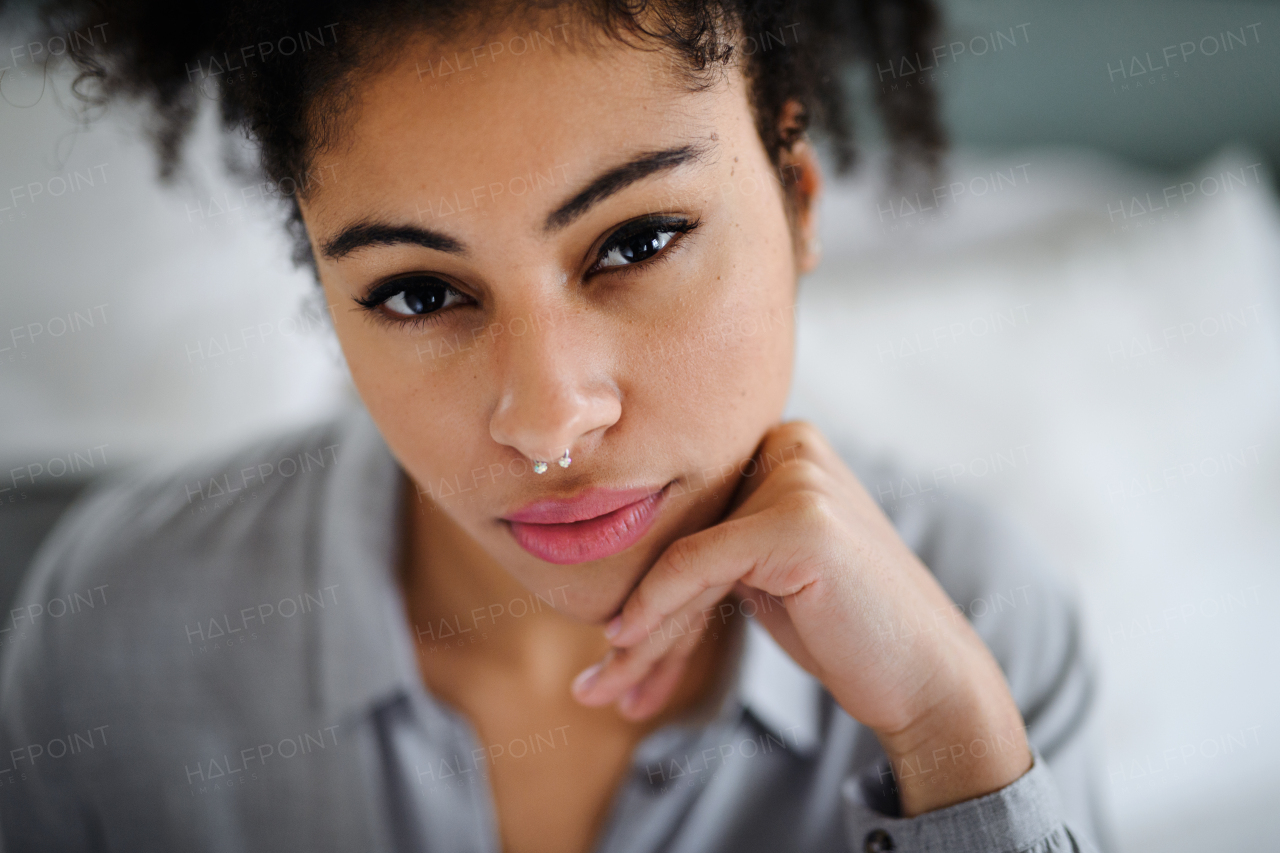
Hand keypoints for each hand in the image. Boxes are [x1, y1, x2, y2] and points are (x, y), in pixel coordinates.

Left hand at [570, 421, 1031, 814]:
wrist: (925, 677)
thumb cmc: (841, 628)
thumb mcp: (763, 570)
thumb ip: (711, 542)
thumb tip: (611, 558)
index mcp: (779, 445)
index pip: (687, 516)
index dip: (644, 589)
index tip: (610, 652)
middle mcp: (789, 445)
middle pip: (681, 535)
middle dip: (637, 620)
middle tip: (595, 684)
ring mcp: (798, 476)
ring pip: (681, 555)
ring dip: (639, 634)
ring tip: (599, 690)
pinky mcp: (799, 519)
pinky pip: (698, 563)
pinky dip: (655, 607)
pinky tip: (622, 644)